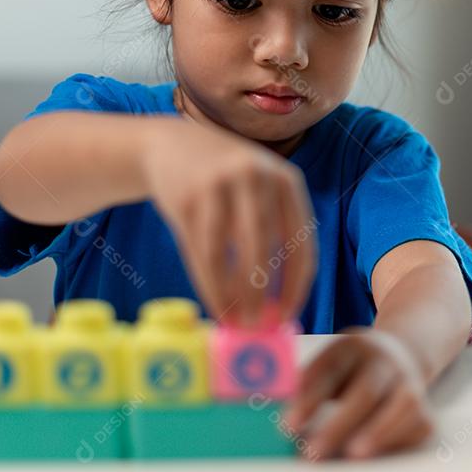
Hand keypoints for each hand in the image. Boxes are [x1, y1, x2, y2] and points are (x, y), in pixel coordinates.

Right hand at [140, 119, 315, 324]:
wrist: (170, 145)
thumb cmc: (227, 181)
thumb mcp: (260, 189)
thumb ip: (274, 231)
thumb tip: (280, 299)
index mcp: (286, 180)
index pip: (301, 241)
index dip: (296, 283)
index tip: (287, 314)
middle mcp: (255, 177)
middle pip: (263, 247)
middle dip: (261, 293)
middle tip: (258, 326)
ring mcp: (217, 185)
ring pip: (227, 254)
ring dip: (232, 294)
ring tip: (235, 322)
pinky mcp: (185, 198)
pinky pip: (200, 252)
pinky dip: (209, 284)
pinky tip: (215, 304)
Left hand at [284, 329, 433, 459]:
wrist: (401, 350)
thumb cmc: (352, 365)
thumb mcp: (329, 361)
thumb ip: (305, 382)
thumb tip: (266, 405)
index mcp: (353, 346)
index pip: (330, 370)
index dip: (309, 398)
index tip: (288, 425)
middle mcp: (385, 360)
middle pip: (366, 391)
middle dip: (340, 424)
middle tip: (314, 451)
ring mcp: (409, 381)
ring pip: (402, 405)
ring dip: (379, 431)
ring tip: (353, 454)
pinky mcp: (424, 405)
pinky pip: (419, 423)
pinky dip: (400, 439)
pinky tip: (377, 452)